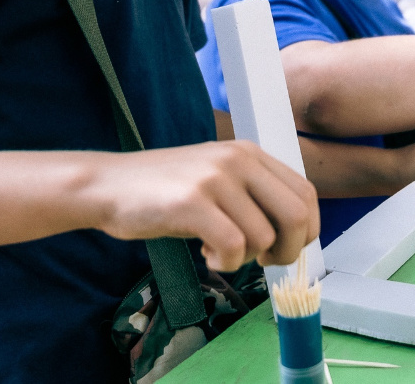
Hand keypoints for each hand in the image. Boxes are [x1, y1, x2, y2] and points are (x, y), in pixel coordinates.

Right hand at [83, 140, 317, 272]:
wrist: (107, 185)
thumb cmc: (163, 190)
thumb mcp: (217, 177)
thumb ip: (253, 194)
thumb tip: (294, 232)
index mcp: (249, 152)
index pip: (306, 193)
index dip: (305, 230)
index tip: (284, 248)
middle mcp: (238, 159)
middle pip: (296, 215)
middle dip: (288, 251)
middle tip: (263, 262)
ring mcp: (215, 179)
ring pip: (264, 236)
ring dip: (247, 259)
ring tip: (219, 252)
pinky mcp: (192, 202)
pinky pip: (234, 247)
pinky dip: (227, 263)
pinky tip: (206, 255)